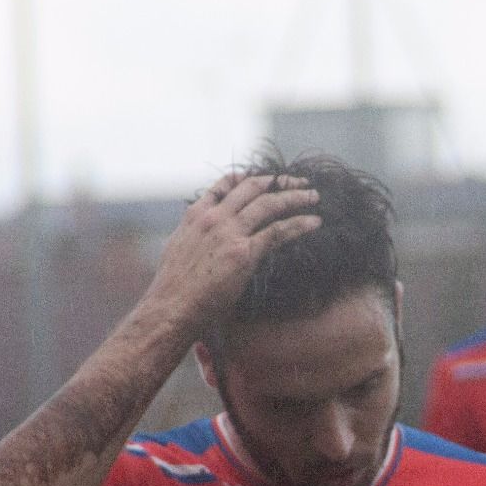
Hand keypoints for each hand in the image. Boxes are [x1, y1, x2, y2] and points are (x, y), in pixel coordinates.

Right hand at [134, 171, 320, 339]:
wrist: (171, 307)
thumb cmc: (173, 289)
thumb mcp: (178, 251)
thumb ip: (194, 238)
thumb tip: (202, 241)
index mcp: (196, 215)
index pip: (225, 183)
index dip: (250, 177)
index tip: (268, 178)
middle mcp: (214, 217)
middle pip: (252, 187)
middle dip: (279, 181)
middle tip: (298, 181)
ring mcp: (229, 233)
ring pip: (269, 203)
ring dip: (295, 196)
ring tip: (313, 196)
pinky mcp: (244, 253)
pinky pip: (278, 231)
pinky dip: (299, 224)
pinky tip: (314, 222)